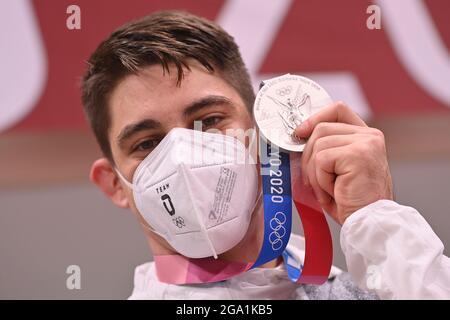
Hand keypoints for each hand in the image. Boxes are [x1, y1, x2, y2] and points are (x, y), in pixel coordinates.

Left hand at [294, 102, 392, 224]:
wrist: (369, 223)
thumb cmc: (351, 201)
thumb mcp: (336, 170)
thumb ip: (323, 150)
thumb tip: (295, 138)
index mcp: (365, 136)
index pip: (338, 110)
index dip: (314, 118)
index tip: (299, 132)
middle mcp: (369, 135)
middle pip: (321, 129)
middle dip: (309, 157)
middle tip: (318, 181)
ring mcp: (365, 143)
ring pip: (318, 146)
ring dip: (315, 173)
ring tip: (330, 189)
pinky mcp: (358, 154)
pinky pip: (321, 160)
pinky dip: (320, 180)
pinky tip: (335, 191)